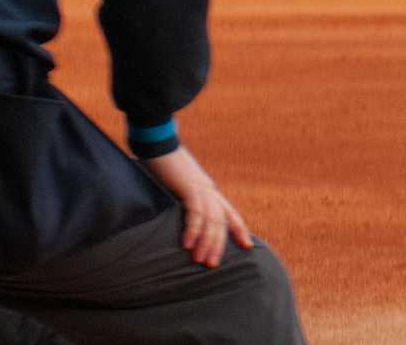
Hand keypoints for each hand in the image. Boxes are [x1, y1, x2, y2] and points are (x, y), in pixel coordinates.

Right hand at [144, 146, 252, 267]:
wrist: (158, 141)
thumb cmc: (163, 163)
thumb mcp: (177, 184)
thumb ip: (182, 198)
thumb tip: (178, 211)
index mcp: (208, 190)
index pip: (229, 212)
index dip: (239, 229)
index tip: (247, 246)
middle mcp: (209, 189)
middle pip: (221, 221)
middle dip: (218, 244)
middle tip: (212, 264)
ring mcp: (201, 187)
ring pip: (212, 220)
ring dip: (206, 242)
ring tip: (200, 260)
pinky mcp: (189, 186)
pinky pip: (196, 212)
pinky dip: (193, 229)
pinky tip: (186, 245)